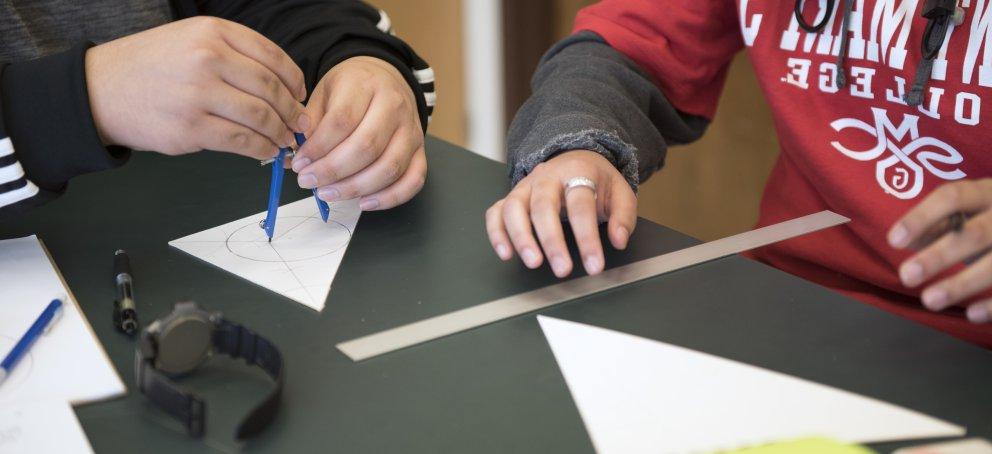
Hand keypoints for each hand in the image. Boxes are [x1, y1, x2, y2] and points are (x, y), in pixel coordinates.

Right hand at [85, 17, 307, 158]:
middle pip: (271, 90)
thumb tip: (282, 86)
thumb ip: (234, 55)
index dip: (294, 81)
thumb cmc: (151, 66)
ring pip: (260, 117)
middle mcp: (208, 59)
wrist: (100, 89)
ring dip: (280, 133)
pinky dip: (261, 149)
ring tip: (284, 140)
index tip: (300, 96)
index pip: (273, 57)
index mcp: (213, 33)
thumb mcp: (191, 40)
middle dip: (292, 112)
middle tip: (299, 124)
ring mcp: (198, 95)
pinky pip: (241, 142)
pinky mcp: (191, 128)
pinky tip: (265, 151)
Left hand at [291, 56, 425, 210]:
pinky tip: (364, 202)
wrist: (385, 77)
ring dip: (355, 187)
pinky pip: (413, 180)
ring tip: (328, 194)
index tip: (299, 163)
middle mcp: (394, 106)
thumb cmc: (351, 88)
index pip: (342, 121)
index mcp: (366, 85)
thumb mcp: (324, 92)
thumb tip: (293, 157)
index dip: (318, 148)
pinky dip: (390, 198)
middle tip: (308, 182)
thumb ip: (310, 123)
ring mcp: (412, 130)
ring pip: (389, 167)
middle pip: (366, 146)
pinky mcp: (420, 151)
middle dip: (332, 171)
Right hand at [485, 150, 636, 276]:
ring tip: (533, 263)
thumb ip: (623, 216)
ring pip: (513, 208)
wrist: (575, 158)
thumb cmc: (597, 180)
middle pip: (543, 207)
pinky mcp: (511, 197)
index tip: (594, 266)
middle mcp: (546, 177)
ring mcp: (525, 186)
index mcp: (577, 172)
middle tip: (562, 269)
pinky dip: (496, 233)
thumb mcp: (620, 192)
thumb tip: (618, 240)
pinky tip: (506, 254)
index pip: (580, 205)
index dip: (587, 237)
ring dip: (520, 237)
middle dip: (552, 241)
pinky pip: (495, 213)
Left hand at [889, 179, 991, 322]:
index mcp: (988, 192)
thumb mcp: (969, 212)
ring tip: (929, 300)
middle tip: (906, 276)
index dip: (921, 218)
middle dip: (939, 256)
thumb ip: (938, 224)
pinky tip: (971, 314)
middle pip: (974, 234)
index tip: (893, 241)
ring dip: (962, 284)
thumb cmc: (991, 219)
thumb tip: (904, 240)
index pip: (952, 197)